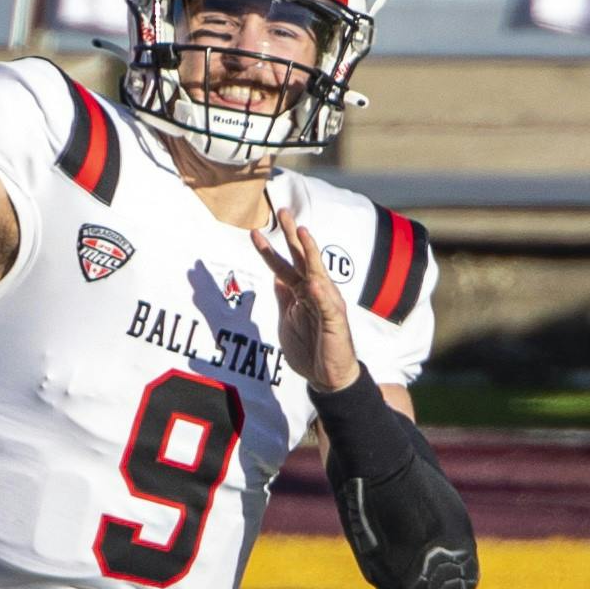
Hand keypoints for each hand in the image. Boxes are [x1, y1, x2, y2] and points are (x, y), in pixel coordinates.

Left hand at [251, 208, 360, 390]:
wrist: (328, 377)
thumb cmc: (309, 347)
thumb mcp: (288, 319)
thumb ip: (285, 297)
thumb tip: (277, 276)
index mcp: (301, 292)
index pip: (283, 266)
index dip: (268, 250)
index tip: (254, 232)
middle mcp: (315, 292)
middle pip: (303, 259)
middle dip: (292, 235)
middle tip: (283, 211)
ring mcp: (326, 304)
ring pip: (318, 273)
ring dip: (311, 253)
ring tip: (303, 233)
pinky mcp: (335, 321)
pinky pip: (327, 305)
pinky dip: (321, 293)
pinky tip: (314, 281)